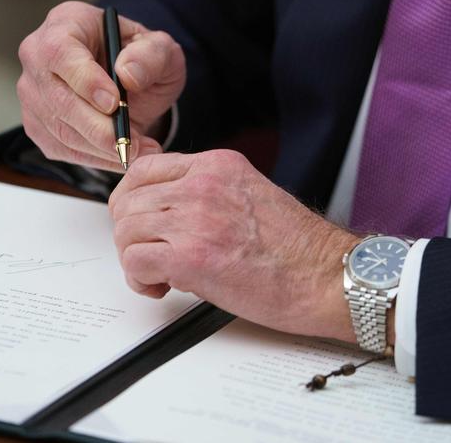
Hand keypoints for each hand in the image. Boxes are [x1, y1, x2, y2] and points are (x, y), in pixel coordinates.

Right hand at [17, 1, 185, 170]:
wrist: (130, 81)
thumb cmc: (141, 59)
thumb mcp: (161, 50)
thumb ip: (151, 56)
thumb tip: (128, 75)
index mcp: (66, 23)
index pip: (61, 52)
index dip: (86, 81)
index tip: (115, 103)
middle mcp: (38, 56)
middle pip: (58, 99)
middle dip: (99, 128)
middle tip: (134, 143)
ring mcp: (33, 92)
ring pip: (59, 130)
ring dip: (102, 149)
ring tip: (140, 151)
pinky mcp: (38, 124)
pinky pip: (62, 148)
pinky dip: (95, 159)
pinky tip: (122, 157)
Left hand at [109, 149, 359, 341]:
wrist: (324, 276)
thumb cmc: (297, 248)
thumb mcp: (249, 196)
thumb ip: (206, 195)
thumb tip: (167, 216)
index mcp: (217, 165)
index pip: (145, 167)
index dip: (131, 198)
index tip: (135, 218)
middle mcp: (202, 184)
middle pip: (128, 200)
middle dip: (130, 233)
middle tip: (148, 253)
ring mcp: (195, 217)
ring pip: (125, 230)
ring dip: (134, 257)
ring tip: (159, 274)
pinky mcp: (190, 256)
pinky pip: (134, 260)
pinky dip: (139, 278)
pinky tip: (160, 286)